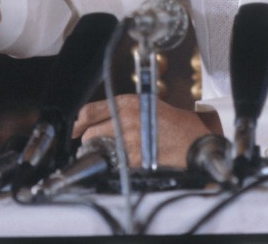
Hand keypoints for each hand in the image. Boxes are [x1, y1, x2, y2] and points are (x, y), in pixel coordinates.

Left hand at [73, 95, 222, 167]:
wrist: (193, 142)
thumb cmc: (175, 125)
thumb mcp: (147, 106)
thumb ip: (124, 111)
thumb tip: (100, 121)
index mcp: (127, 103)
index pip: (89, 111)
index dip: (77, 123)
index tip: (74, 129)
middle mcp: (124, 118)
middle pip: (89, 133)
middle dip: (90, 141)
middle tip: (96, 145)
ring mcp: (127, 139)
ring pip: (98, 150)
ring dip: (102, 154)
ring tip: (115, 154)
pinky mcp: (131, 157)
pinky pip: (113, 162)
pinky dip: (116, 164)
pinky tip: (127, 161)